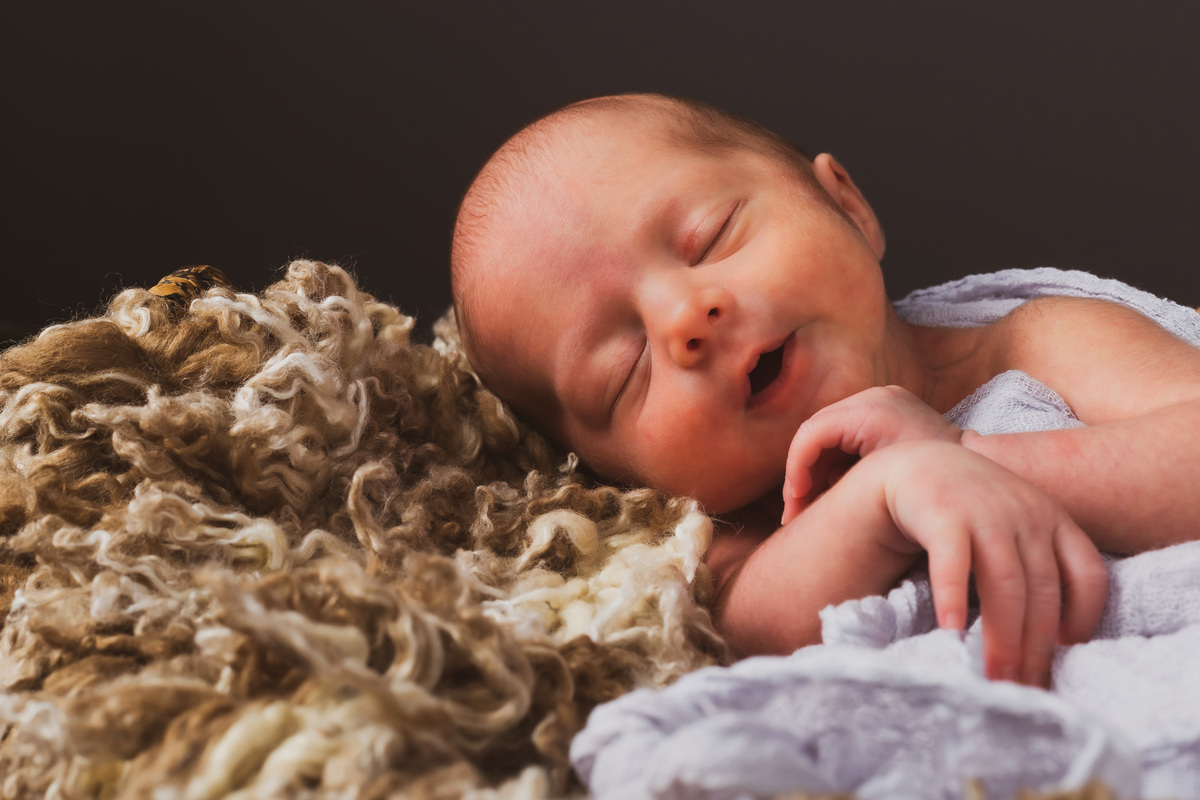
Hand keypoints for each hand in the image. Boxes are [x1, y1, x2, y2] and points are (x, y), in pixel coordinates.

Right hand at [783, 386, 962, 523]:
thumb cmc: (932, 485)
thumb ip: (837, 488)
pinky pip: (844, 435)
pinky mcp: (884, 409)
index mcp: (868, 410)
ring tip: (811, 505)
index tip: (796, 504)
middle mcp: (870, 396)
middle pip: (814, 433)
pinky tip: (833, 491)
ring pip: (826, 436)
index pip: (810, 434)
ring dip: (815, 469)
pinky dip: (833, 462)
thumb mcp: (879, 489)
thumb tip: (799, 505)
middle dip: (801, 473)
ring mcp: (878, 399)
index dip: (796, 470)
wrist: (979, 468)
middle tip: (795, 511)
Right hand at [861, 440, 1107, 686]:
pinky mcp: (943, 514)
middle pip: (1042, 592)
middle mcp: (1027, 514)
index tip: (1064, 656)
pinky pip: (953, 564)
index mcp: (1053, 518)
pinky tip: (951, 632)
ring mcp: (986, 512)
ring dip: (1001, 637)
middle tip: (1024, 690)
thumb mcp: (1017, 528)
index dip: (1083, 619)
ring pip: (1004, 585)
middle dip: (1035, 647)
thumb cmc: (971, 509)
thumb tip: (1057, 640)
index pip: (1088, 575)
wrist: (917, 465)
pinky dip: (954, 599)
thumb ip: (1039, 566)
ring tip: (994, 677)